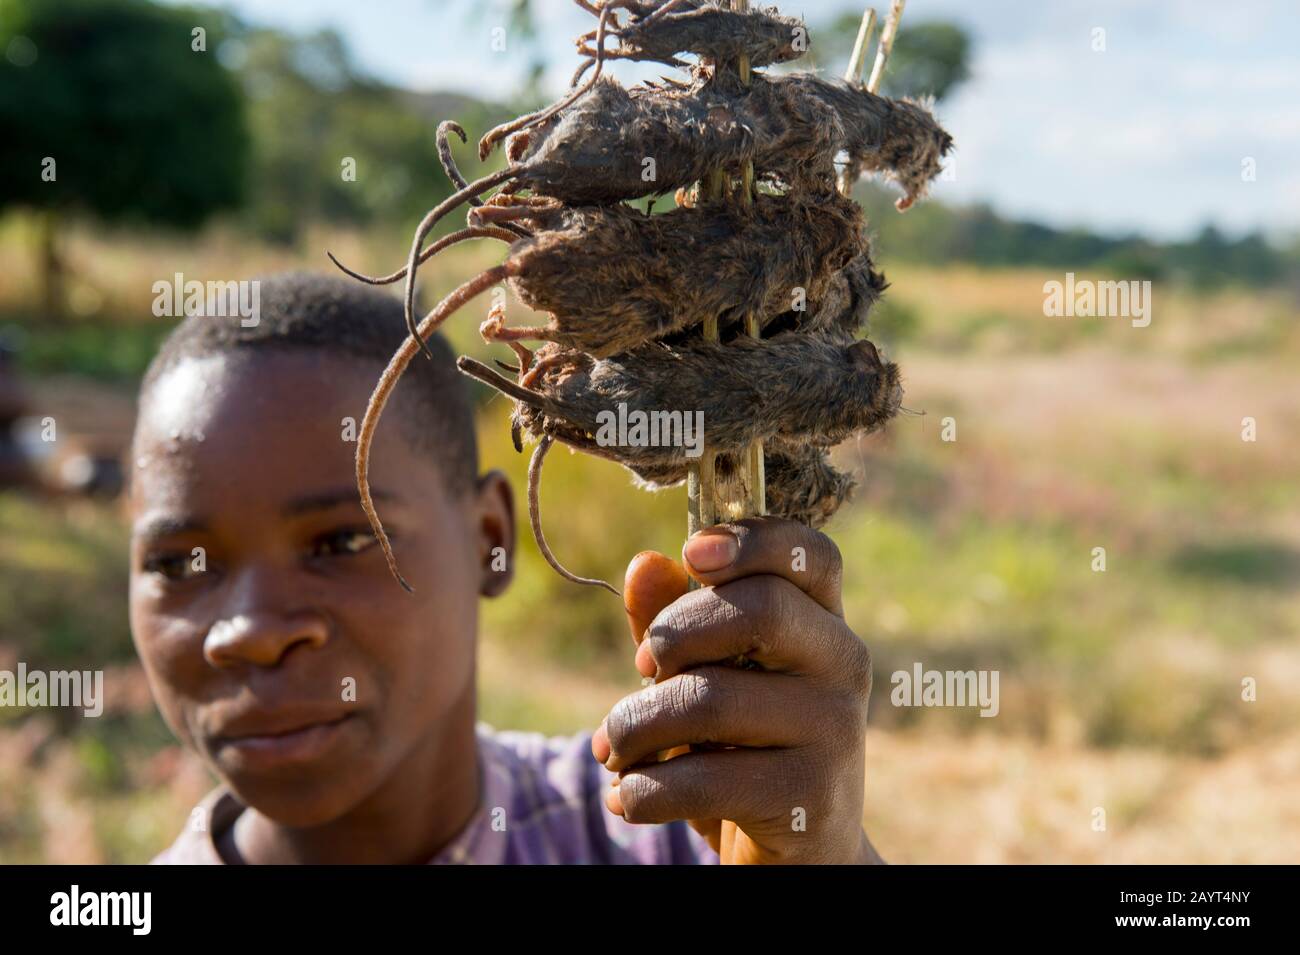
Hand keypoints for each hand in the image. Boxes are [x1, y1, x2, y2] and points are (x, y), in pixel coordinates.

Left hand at [591, 517, 882, 864]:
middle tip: (640, 668)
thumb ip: (677, 623)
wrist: (799, 861)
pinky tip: (626, 799)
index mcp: (823, 624)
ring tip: (612, 749)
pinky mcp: (810, 799)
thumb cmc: (744, 752)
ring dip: (636, 726)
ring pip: (710, 698)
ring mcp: (835, 733)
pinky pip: (705, 779)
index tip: (692, 554)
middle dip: (673, 634)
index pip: (811, 555)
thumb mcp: (708, 681)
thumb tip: (644, 565)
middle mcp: (843, 667)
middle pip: (761, 609)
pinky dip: (644, 790)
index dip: (754, 540)